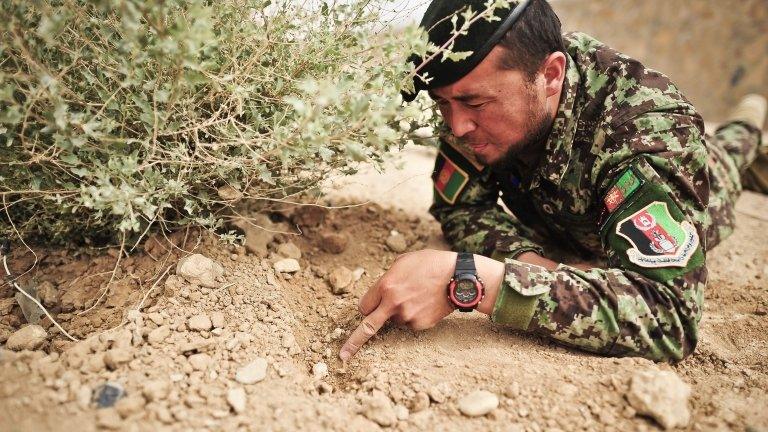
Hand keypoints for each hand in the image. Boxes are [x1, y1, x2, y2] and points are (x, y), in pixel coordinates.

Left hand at [339, 249, 504, 361]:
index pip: (364, 306)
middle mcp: (393, 304)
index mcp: (386, 286)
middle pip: (368, 327)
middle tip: (343, 355)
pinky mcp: (420, 325)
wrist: (458, 277)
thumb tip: (382, 289)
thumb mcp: (404, 262)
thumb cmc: (431, 263)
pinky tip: (425, 303)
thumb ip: (388, 277)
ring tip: (417, 297)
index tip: (364, 313)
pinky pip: (410, 324)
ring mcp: (407, 316)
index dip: (367, 307)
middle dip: (353, 342)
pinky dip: (414, 316)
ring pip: (395, 321)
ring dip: (400, 313)